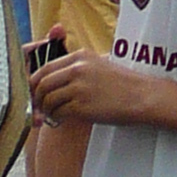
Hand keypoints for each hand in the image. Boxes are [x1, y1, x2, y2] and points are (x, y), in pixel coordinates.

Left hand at [31, 48, 157, 126]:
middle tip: (40, 108)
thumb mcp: (98, 65)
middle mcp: (78, 68)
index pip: (45, 67)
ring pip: (48, 100)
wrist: (142, 96)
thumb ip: (75, 68)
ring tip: (55, 115)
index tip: (35, 93)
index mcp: (80, 56)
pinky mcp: (82, 106)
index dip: (35, 83)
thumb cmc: (121, 84)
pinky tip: (63, 120)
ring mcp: (79, 87)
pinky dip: (56, 119)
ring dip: (47, 111)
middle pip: (42, 83)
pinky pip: (58, 113)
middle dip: (37, 98)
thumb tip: (49, 81)